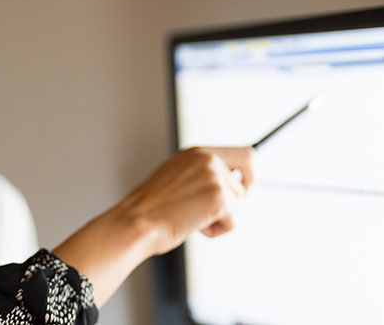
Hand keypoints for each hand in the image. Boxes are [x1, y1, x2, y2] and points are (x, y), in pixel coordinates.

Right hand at [53, 146, 253, 305]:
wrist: (135, 223)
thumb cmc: (149, 210)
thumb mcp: (176, 180)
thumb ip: (199, 176)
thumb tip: (226, 186)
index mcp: (196, 153)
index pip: (243, 153)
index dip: (248, 172)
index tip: (243, 187)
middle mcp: (207, 159)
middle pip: (248, 176)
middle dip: (239, 196)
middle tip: (225, 210)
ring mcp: (214, 177)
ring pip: (238, 204)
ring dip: (219, 218)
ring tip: (191, 221)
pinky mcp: (218, 198)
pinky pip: (233, 222)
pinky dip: (217, 231)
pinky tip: (194, 228)